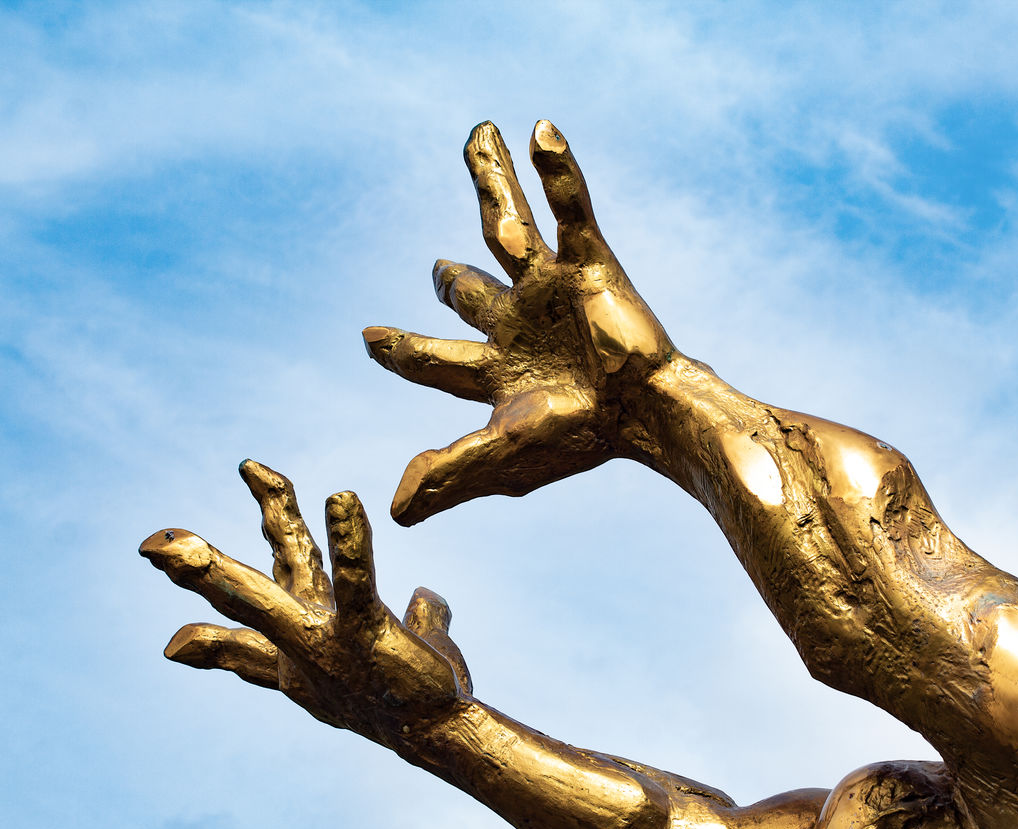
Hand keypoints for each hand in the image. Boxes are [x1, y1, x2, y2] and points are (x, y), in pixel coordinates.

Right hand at [139, 460, 471, 747]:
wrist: (435, 731)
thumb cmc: (409, 692)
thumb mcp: (396, 648)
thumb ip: (405, 615)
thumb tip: (425, 595)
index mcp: (296, 645)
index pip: (242, 634)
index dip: (203, 641)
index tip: (172, 646)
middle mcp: (300, 642)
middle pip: (242, 596)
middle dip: (197, 570)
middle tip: (153, 545)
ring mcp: (323, 640)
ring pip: (264, 597)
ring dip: (226, 569)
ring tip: (210, 529)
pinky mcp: (364, 630)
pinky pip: (353, 577)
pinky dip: (347, 539)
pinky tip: (341, 499)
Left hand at [364, 120, 673, 524]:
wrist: (649, 416)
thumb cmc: (583, 440)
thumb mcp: (503, 456)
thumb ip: (447, 473)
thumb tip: (394, 510)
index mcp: (495, 370)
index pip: (435, 358)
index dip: (400, 349)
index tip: (368, 338)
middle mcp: (517, 323)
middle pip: (469, 291)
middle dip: (452, 281)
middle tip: (436, 269)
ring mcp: (551, 289)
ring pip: (509, 224)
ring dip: (492, 182)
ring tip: (478, 134)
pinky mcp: (589, 263)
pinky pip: (569, 205)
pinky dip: (558, 170)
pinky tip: (540, 129)